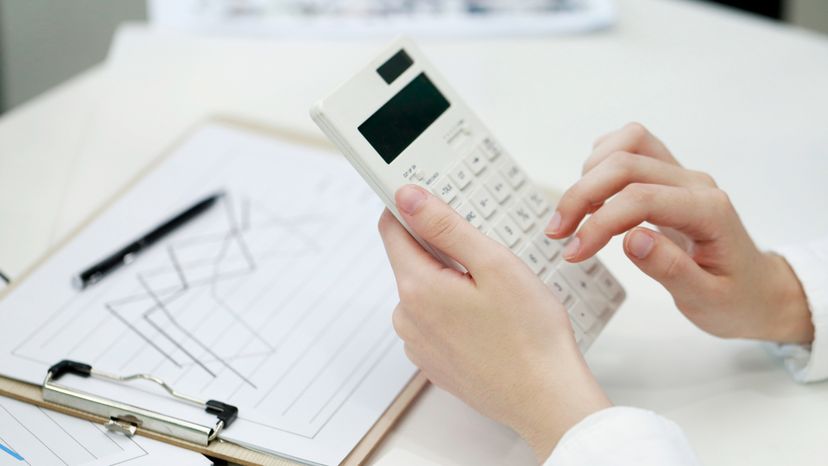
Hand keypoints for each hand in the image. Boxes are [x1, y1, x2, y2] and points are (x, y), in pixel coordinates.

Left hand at [379, 185, 610, 460]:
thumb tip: (407, 197)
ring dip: (451, 282)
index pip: (392, 229)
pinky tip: (490, 321)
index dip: (412, 207)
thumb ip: (445, 226)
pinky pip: (436, 321)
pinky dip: (456, 311)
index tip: (435, 199)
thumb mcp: (493, 264)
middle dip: (444, 248)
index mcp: (417, 289)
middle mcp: (407, 318)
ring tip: (496, 296)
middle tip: (488, 257)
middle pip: (412, 260)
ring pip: (427, 291)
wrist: (547, 399)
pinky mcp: (434, 362)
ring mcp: (419, 344)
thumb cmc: (530, 335)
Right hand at [546, 122, 812, 343]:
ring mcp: (682, 175)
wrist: (759, 290)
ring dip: (591, 173)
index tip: (573, 253)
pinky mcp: (669, 176)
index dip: (598, 222)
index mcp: (709, 212)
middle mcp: (695, 183)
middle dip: (582, 194)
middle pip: (627, 162)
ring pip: (629, 142)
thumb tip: (632, 238)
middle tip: (558, 233)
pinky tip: (593, 199)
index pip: (641, 199)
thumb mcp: (706, 301)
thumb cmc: (735, 300)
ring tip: (575, 215)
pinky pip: (632, 147)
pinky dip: (602, 163)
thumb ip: (671, 269)